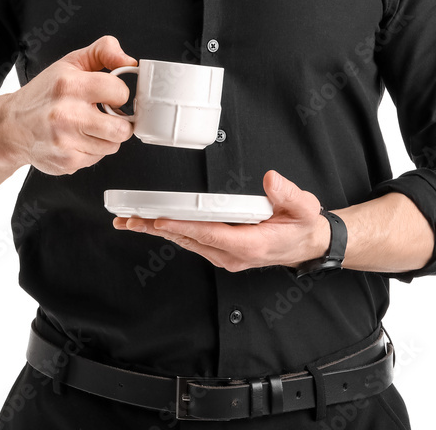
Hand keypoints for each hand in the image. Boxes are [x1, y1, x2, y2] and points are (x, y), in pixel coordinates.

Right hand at [0, 35, 137, 174]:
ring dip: (106, 137)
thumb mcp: (71, 62)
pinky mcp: (66, 161)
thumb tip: (130, 61)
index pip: (120, 93)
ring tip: (88, 126)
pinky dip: (92, 150)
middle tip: (105, 115)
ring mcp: (66, 141)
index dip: (118, 94)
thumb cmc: (44, 93)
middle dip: (119, 121)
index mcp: (70, 85)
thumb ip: (104, 51)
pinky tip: (77, 139)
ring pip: (112, 145)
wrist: (12, 126)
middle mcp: (67, 114)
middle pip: (122, 128)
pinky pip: (97, 158)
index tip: (109, 95)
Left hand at [112, 170, 329, 271]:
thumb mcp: (304, 207)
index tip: (160, 221)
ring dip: (159, 233)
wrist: (307, 243)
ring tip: (131, 222)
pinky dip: (172, 233)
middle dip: (157, 230)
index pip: (210, 235)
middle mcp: (233, 254)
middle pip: (190, 241)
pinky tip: (155, 225)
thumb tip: (270, 180)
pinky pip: (193, 242)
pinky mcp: (222, 251)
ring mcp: (227, 256)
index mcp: (251, 244)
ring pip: (187, 243)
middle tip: (129, 220)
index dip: (183, 228)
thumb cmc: (302, 225)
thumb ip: (288, 194)